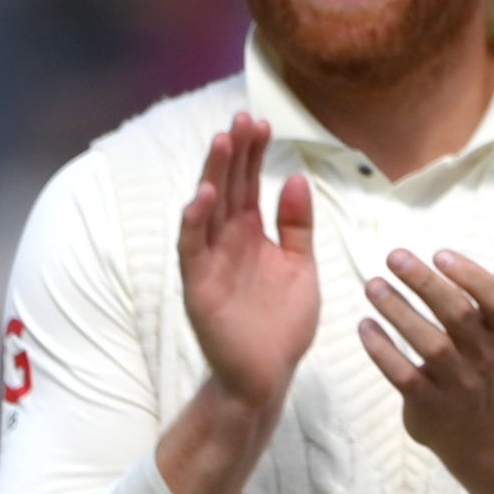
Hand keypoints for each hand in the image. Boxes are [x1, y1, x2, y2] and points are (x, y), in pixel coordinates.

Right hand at [177, 113, 317, 415]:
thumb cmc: (282, 323)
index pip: (249, 185)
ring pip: (207, 211)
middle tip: (243, 119)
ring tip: (222, 143)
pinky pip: (193, 249)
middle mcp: (227, 242)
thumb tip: (295, 178)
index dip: (253, 155)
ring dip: (212, 176)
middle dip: (234, 154)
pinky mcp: (198, 286)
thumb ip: (297, 225)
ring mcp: (210, 262)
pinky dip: (195, 222)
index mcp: (252, 235)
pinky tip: (202, 197)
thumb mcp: (300, 265)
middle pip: (227, 188)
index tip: (262, 123)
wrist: (267, 374)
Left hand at [360, 221, 493, 465]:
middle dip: (425, 284)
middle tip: (394, 256)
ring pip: (429, 345)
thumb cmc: (491, 357)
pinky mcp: (430, 405)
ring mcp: (459, 384)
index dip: (470, 276)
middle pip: (458, 316)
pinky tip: (365, 326)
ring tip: (373, 286)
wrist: (485, 430)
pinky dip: (382, 351)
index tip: (440, 253)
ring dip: (398, 312)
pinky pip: (403, 376)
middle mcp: (487, 357)